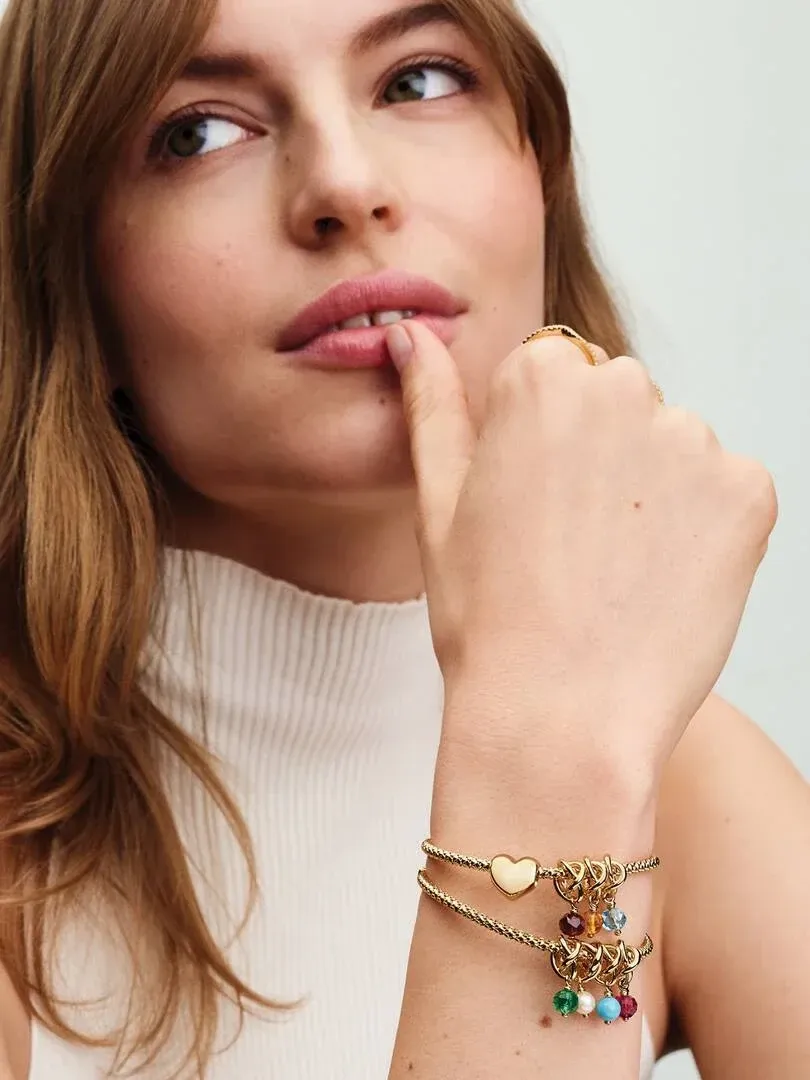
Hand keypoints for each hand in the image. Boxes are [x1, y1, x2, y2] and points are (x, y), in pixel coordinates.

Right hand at [387, 321, 777, 786]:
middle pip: (620, 402)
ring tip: (616, 572)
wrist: (559, 717)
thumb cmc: (489, 621)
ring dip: (654, 493)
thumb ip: (433, 404)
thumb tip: (412, 337)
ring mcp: (693, 440)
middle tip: (572, 544)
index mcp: (540, 380)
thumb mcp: (439, 504)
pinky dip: (704, 529)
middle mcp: (622, 389)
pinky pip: (726, 490)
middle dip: (603, 456)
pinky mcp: (748, 493)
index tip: (535, 504)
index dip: (543, 446)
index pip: (555, 377)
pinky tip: (660, 582)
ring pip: (674, 448)